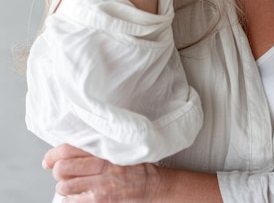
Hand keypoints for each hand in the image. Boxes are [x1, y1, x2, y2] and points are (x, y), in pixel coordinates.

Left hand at [44, 144, 163, 202]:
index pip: (68, 149)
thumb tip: (71, 151)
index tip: (49, 159)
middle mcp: (100, 167)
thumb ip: (98, 148)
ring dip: (65, 188)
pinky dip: (72, 200)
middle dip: (59, 171)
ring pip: (64, 188)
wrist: (153, 185)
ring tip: (74, 186)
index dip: (53, 154)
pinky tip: (80, 196)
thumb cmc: (137, 167)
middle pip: (62, 169)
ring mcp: (99, 187)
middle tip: (64, 172)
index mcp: (104, 150)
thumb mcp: (120, 149)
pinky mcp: (100, 202)